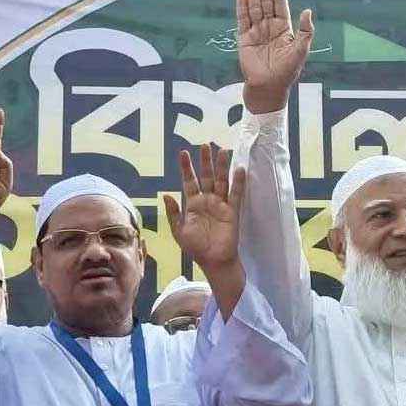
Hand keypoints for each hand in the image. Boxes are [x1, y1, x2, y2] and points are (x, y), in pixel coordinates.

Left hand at [164, 144, 245, 271]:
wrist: (213, 261)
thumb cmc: (196, 247)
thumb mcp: (179, 231)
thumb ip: (173, 213)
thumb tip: (166, 195)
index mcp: (193, 204)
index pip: (189, 181)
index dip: (186, 168)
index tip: (183, 153)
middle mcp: (207, 200)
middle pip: (207, 176)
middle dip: (206, 161)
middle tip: (205, 145)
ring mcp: (221, 204)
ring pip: (222, 181)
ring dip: (222, 167)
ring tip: (224, 151)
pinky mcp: (232, 211)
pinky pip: (236, 194)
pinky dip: (238, 182)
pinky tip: (239, 170)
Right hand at [237, 0, 313, 113]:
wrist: (269, 86)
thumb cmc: (287, 71)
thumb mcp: (301, 50)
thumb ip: (305, 31)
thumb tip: (308, 11)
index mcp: (284, 29)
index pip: (280, 6)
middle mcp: (270, 28)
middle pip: (266, 4)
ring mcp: (256, 32)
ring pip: (254, 9)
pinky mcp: (244, 38)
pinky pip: (242, 20)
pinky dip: (242, 7)